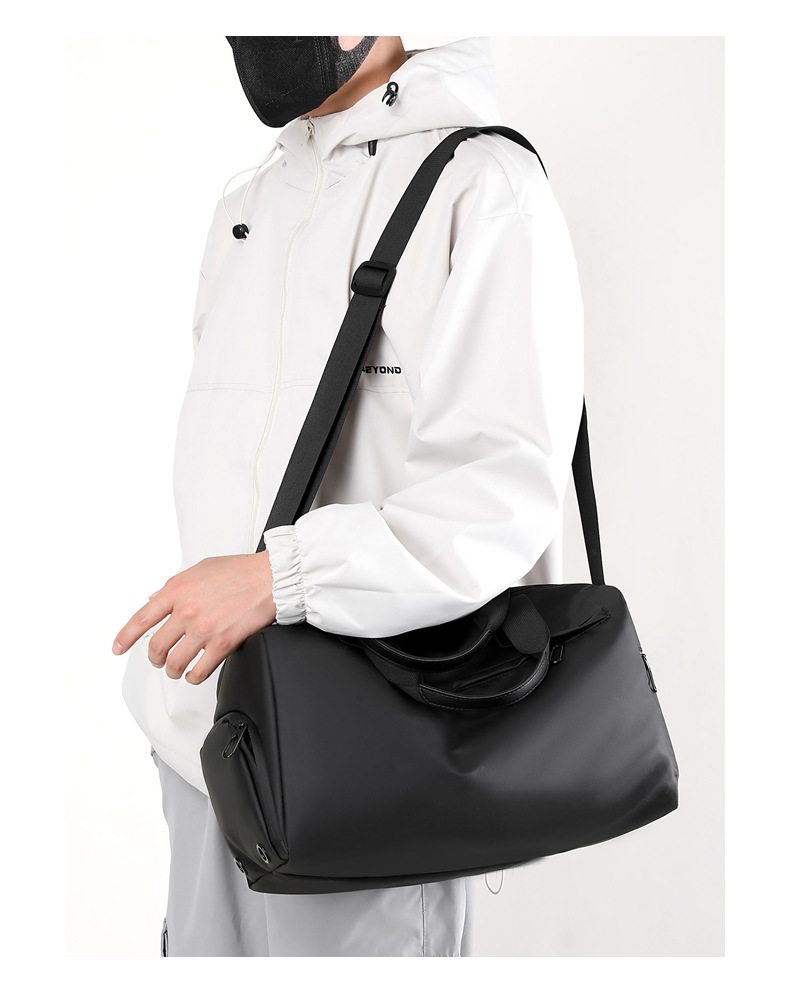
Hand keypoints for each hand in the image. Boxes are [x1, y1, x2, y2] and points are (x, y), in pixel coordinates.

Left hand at [111, 552, 276, 684]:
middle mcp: (186, 610)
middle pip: (155, 646)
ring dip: (173, 670)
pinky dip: (193, 676)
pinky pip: (199, 670)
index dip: (125, 637)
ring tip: (177, 669)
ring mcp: (203, 629)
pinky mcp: (222, 643)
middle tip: (159, 660)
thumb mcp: (200, 569)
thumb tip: (156, 599)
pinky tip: (195, 673)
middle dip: (155, 658)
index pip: (141, 618)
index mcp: (178, 590)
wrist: (271, 578)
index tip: (118, 648)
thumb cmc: (242, 571)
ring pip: (174, 662)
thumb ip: (175, 585)